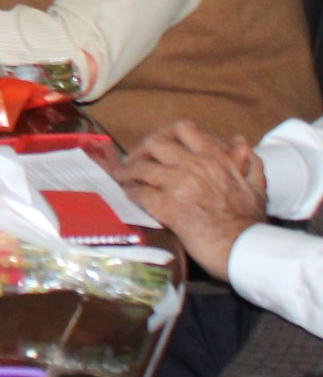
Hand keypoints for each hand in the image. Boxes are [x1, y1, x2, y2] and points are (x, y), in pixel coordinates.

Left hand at [118, 121, 270, 279]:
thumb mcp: (256, 186)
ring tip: (121, 176)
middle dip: (141, 149)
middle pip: (155, 142)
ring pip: (141, 167)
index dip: (165, 132)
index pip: (183, 128)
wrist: (245, 248)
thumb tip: (239, 141)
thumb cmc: (250, 221)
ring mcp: (179, 185)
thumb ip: (247, 162)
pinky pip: (138, 193)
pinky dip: (130, 192)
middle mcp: (194, 166)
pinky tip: (129, 195)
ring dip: (128, 171)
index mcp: (215, 158)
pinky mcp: (167, 207)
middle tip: (135, 159)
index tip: (158, 143)